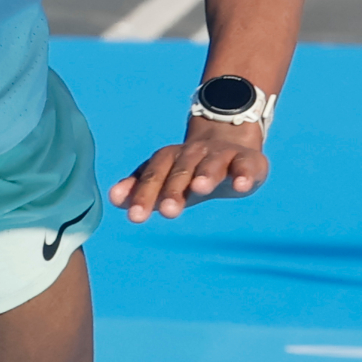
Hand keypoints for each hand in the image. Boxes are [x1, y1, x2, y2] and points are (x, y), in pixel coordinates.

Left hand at [109, 122, 267, 222]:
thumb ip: (140, 189)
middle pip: (179, 171)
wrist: (230, 144)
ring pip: (211, 164)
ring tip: (200, 189)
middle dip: (172, 190)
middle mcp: (192, 154)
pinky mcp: (248, 159)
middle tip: (167, 211)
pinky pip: (245, 165)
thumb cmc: (191, 171)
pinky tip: (240, 185)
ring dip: (205, 175)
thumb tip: (113, 199)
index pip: (152, 176)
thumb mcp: (167, 180)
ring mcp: (220, 155)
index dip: (143, 195)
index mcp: (168, 159)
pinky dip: (243, 174)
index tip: (135, 217)